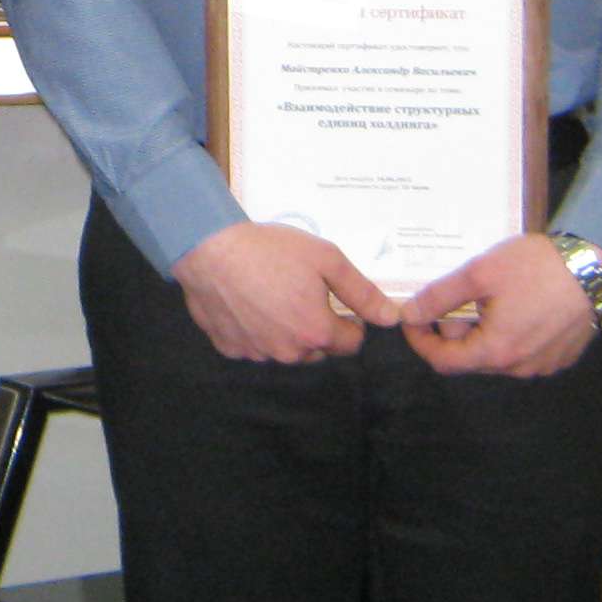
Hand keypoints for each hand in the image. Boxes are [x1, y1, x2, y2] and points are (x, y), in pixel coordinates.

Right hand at [172, 221, 398, 362]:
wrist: (209, 249)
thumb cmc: (270, 250)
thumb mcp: (326, 259)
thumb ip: (362, 292)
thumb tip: (392, 319)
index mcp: (316, 332)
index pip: (351, 343)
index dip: (350, 321)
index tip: (335, 299)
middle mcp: (288, 352)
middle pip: (317, 350)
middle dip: (316, 328)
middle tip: (300, 292)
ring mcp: (256, 353)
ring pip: (284, 350)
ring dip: (285, 332)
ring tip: (271, 295)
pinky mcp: (230, 349)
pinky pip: (253, 346)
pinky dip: (254, 331)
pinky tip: (246, 304)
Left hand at [406, 234, 601, 376]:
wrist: (595, 267)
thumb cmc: (536, 268)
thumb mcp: (479, 273)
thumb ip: (439, 296)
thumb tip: (409, 314)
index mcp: (496, 352)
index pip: (443, 362)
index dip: (420, 341)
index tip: (413, 317)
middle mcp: (519, 368)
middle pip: (470, 359)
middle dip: (453, 331)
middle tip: (457, 297)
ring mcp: (543, 365)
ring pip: (496, 356)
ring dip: (482, 332)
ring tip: (488, 297)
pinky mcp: (560, 357)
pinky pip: (522, 352)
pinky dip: (508, 334)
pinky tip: (515, 304)